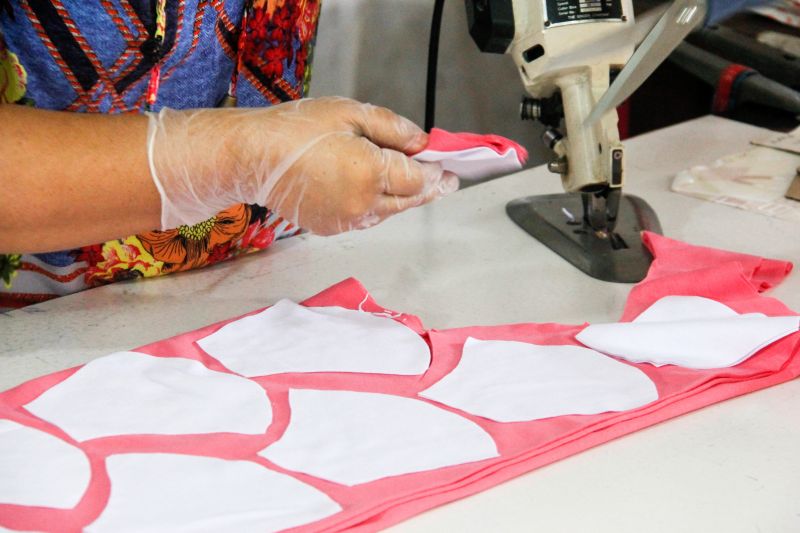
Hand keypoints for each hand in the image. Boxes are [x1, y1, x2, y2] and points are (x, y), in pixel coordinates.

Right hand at [147, 97, 458, 233]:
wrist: (252, 157)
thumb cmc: (295, 129)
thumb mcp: (350, 113)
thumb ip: (393, 129)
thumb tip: (423, 143)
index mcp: (371, 173)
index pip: (420, 180)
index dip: (437, 174)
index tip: (450, 171)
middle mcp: (362, 204)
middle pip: (409, 201)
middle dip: (426, 189)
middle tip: (442, 180)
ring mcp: (346, 220)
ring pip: (388, 212)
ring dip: (400, 198)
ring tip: (405, 180)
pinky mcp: (331, 228)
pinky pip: (365, 218)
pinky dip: (374, 206)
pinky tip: (369, 188)